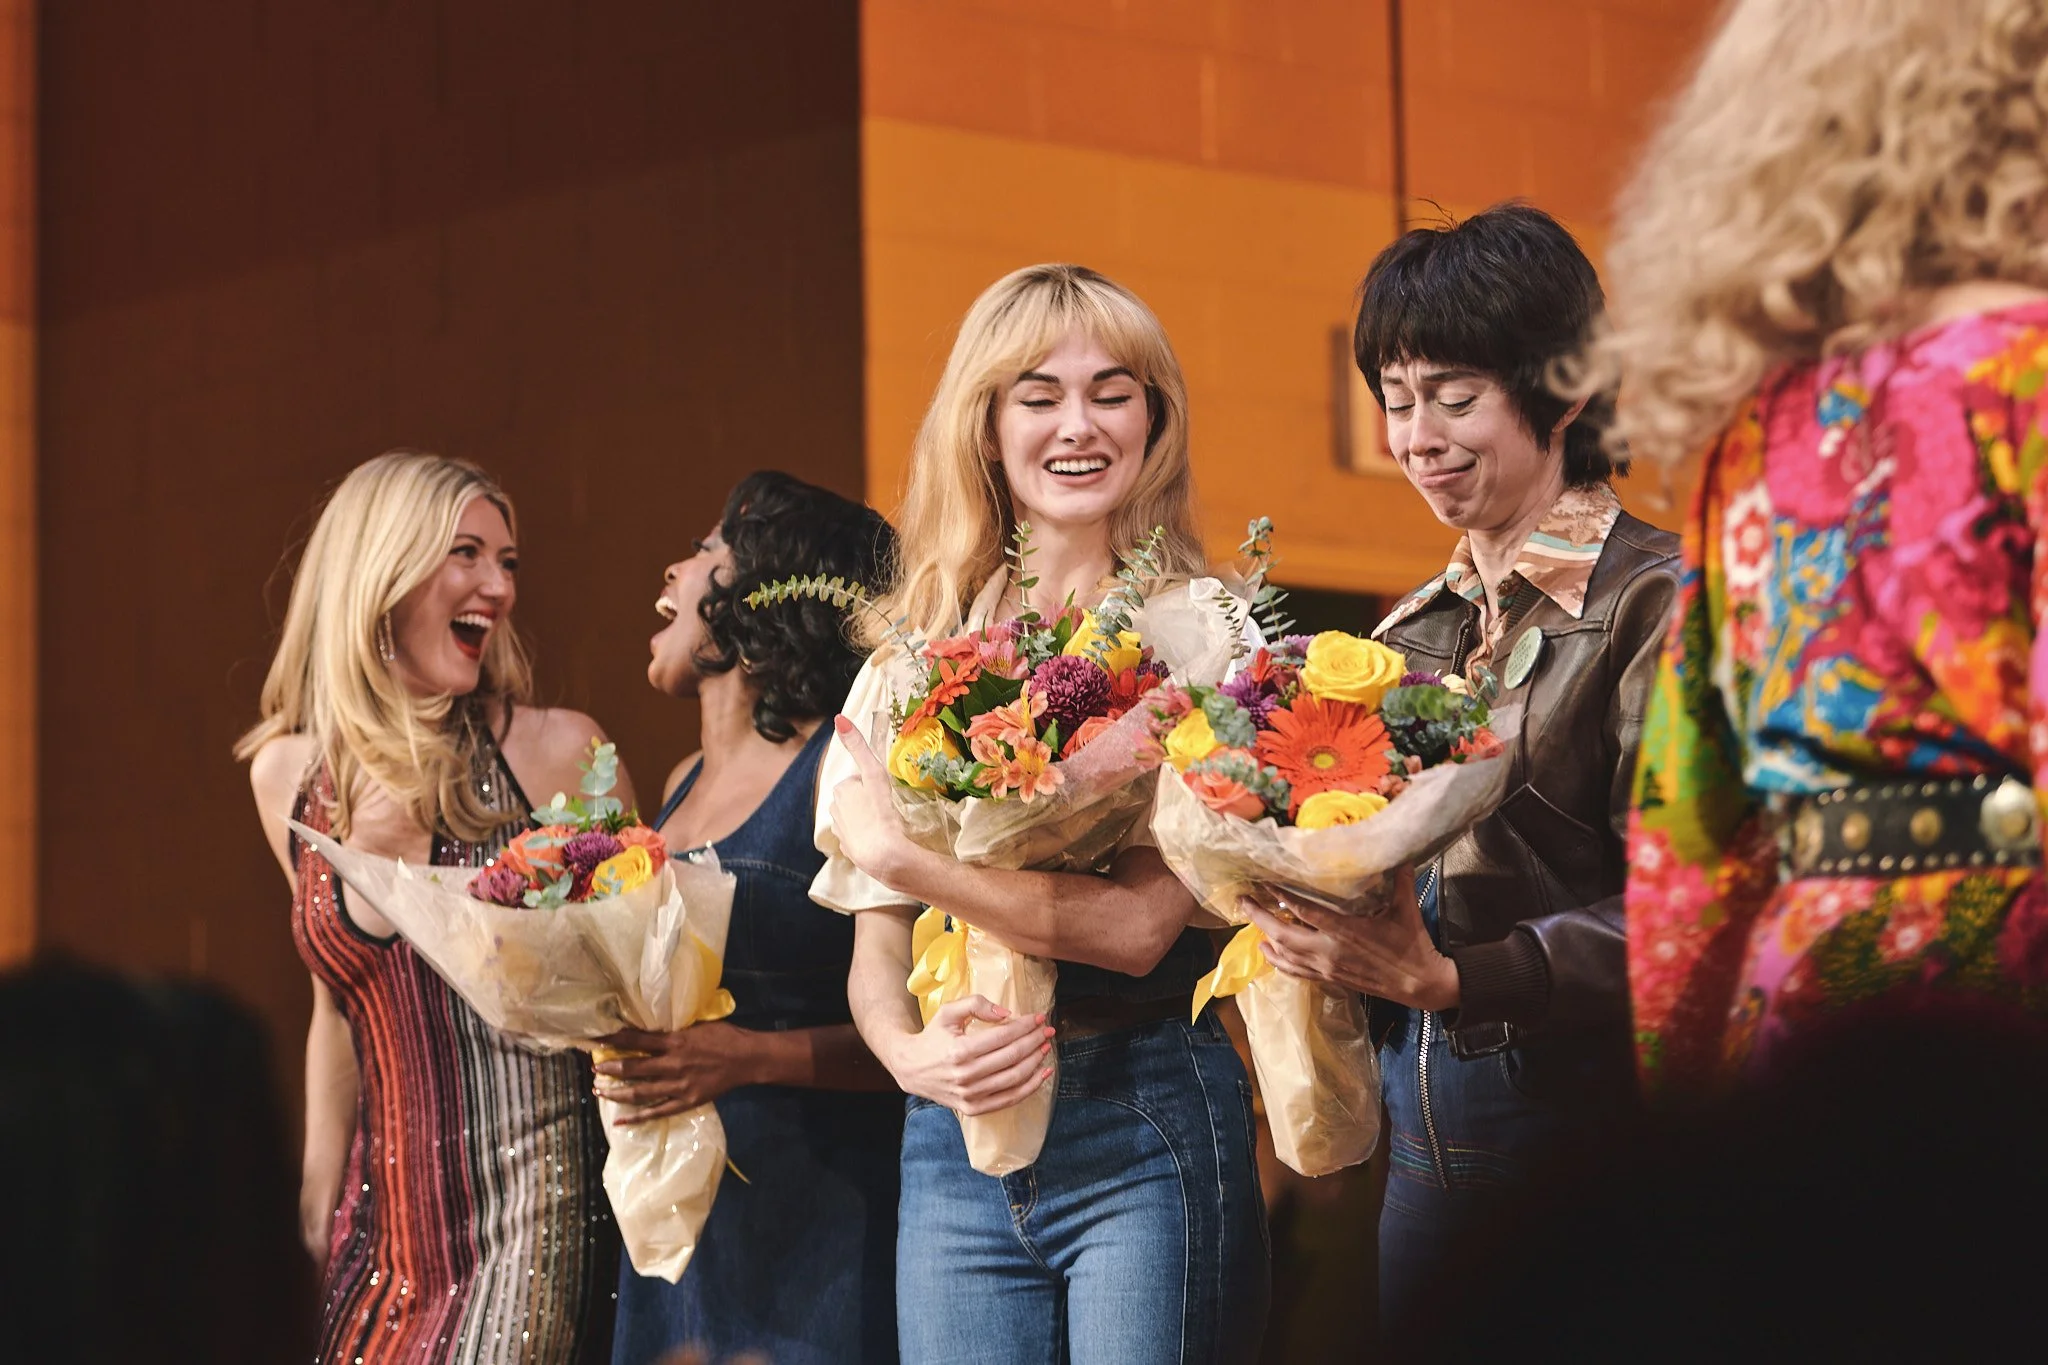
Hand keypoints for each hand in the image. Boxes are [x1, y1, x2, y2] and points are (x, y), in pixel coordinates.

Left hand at [591, 1023, 758, 1124]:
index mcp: (675, 1041)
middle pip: (633, 1067)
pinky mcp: (686, 1101)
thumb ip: (673, 1030)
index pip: (637, 1040)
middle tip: (594, 1068)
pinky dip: (637, 1118)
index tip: (595, 1040)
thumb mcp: (696, 1025)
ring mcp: (678, 1085)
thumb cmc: (724, 1036)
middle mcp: (673, 1064)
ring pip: (640, 1092)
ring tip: (599, 1091)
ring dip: (617, 1092)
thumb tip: (649, 1028)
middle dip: (610, 1067)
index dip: (614, 1039)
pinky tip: (620, 1122)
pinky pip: (657, 1112)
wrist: (747, 1059)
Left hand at [828, 716, 930, 891]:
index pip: (858, 780)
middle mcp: (835, 810)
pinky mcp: (849, 851)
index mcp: (840, 791)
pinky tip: (880, 838)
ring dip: (869, 818)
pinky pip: (859, 838)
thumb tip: (839, 718)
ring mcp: (841, 833)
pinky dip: (868, 837)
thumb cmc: (880, 811)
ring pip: (856, 818)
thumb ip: (858, 746)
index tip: (885, 792)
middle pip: (856, 798)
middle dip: (869, 800)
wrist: (883, 854)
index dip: (873, 784)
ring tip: (886, 823)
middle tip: (888, 807)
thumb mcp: (873, 773)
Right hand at [879, 994, 1053, 1115]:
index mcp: (960, 1050)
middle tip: (1047, 1031)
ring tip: (1046, 1048)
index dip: (1025, 1026)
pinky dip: (1030, 1087)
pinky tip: (1043, 1074)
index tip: (1039, 1018)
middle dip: (1035, 1041)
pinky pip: (1009, 1099)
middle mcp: (966, 1075)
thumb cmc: (933, 1037)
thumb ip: (976, 1005)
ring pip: (1014, 1078)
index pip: (1003, 1037)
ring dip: (1036, 1062)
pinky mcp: (973, 1108)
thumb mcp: (948, 1013)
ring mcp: (970, 1095)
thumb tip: (1006, 1013)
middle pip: (1012, 1056)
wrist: (911, 1068)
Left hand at [1239, 866, 1460, 1011]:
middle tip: (1243, 901)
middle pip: (1283, 935)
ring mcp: (1327, 968)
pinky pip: (1296, 972)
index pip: (1304, 912)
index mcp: (1345, 931)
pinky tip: (1270, 953)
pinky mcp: (1330, 979)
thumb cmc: (1411, 944)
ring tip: (1252, 925)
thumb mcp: (1405, 909)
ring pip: (1285, 956)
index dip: (1281, 897)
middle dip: (1259, 917)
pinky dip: (1279, 962)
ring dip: (1265, 940)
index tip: (1263, 883)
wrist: (1419, 984)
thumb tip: (1399, 854)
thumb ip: (1399, 880)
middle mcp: (1329, 951)